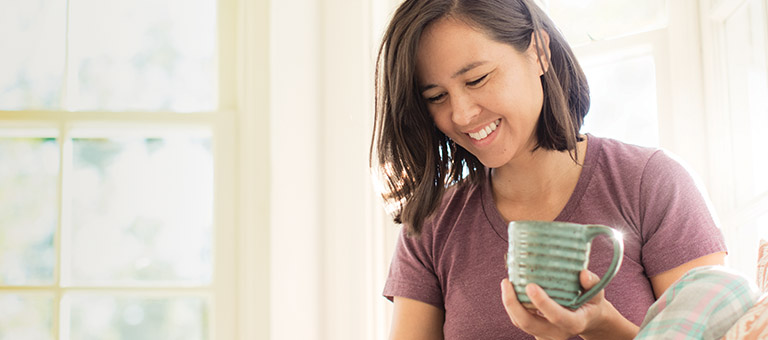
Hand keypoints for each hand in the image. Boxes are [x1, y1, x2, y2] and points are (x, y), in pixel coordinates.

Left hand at [500, 270, 632, 339]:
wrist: (588, 319)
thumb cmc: (590, 302)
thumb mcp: (597, 292)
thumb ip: (592, 283)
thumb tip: (583, 274)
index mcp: (574, 323)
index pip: (556, 316)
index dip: (542, 303)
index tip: (530, 285)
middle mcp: (557, 333)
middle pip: (529, 323)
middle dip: (514, 304)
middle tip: (506, 282)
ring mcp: (545, 334)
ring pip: (521, 322)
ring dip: (510, 304)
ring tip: (506, 283)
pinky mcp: (536, 331)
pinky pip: (520, 320)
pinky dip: (513, 305)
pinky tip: (511, 289)